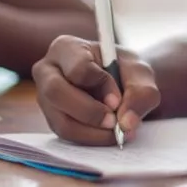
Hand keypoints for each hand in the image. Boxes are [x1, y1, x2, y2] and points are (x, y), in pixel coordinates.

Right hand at [32, 35, 160, 145]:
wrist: (123, 83)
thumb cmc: (126, 71)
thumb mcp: (141, 74)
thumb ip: (141, 92)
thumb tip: (126, 122)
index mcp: (67, 48)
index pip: (78, 68)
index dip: (101, 86)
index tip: (119, 99)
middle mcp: (48, 71)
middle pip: (57, 93)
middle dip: (89, 112)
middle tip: (115, 123)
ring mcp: (45, 97)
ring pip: (60, 120)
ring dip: (93, 132)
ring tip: (117, 132)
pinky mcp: (51, 118)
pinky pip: (66, 134)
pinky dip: (90, 138)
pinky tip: (109, 135)